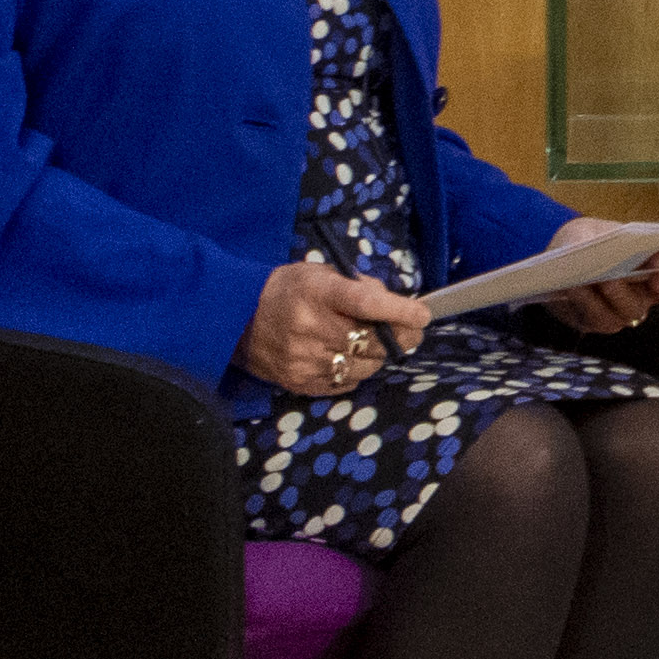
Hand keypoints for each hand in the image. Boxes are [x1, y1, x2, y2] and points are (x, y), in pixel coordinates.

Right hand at [237, 258, 423, 400]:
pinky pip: (346, 384)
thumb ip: (356, 286)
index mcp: (316, 293)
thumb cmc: (286, 290)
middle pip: (372, 342)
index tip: (422, 314)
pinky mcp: (299, 383)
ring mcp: (304, 359)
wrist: (235, 319)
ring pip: (364, 367)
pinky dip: (356, 372)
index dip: (399, 311)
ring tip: (370, 343)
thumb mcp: (319, 274)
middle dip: (400, 337)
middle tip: (411, 331)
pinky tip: (348, 357)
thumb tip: (392, 302)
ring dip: (377, 357)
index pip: (365, 303)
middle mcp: (309, 327)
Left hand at [532, 222, 658, 332]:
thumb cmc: (589, 239)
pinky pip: (597, 319)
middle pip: (649, 300)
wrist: (559, 258)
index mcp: (655, 266)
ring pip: (623, 314)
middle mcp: (644, 293)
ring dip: (604, 298)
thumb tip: (604, 245)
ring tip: (585, 283)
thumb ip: (604, 236)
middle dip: (630, 290)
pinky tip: (571, 288)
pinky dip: (585, 303)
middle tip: (611, 279)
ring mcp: (622, 310)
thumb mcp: (595, 229)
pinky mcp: (599, 322)